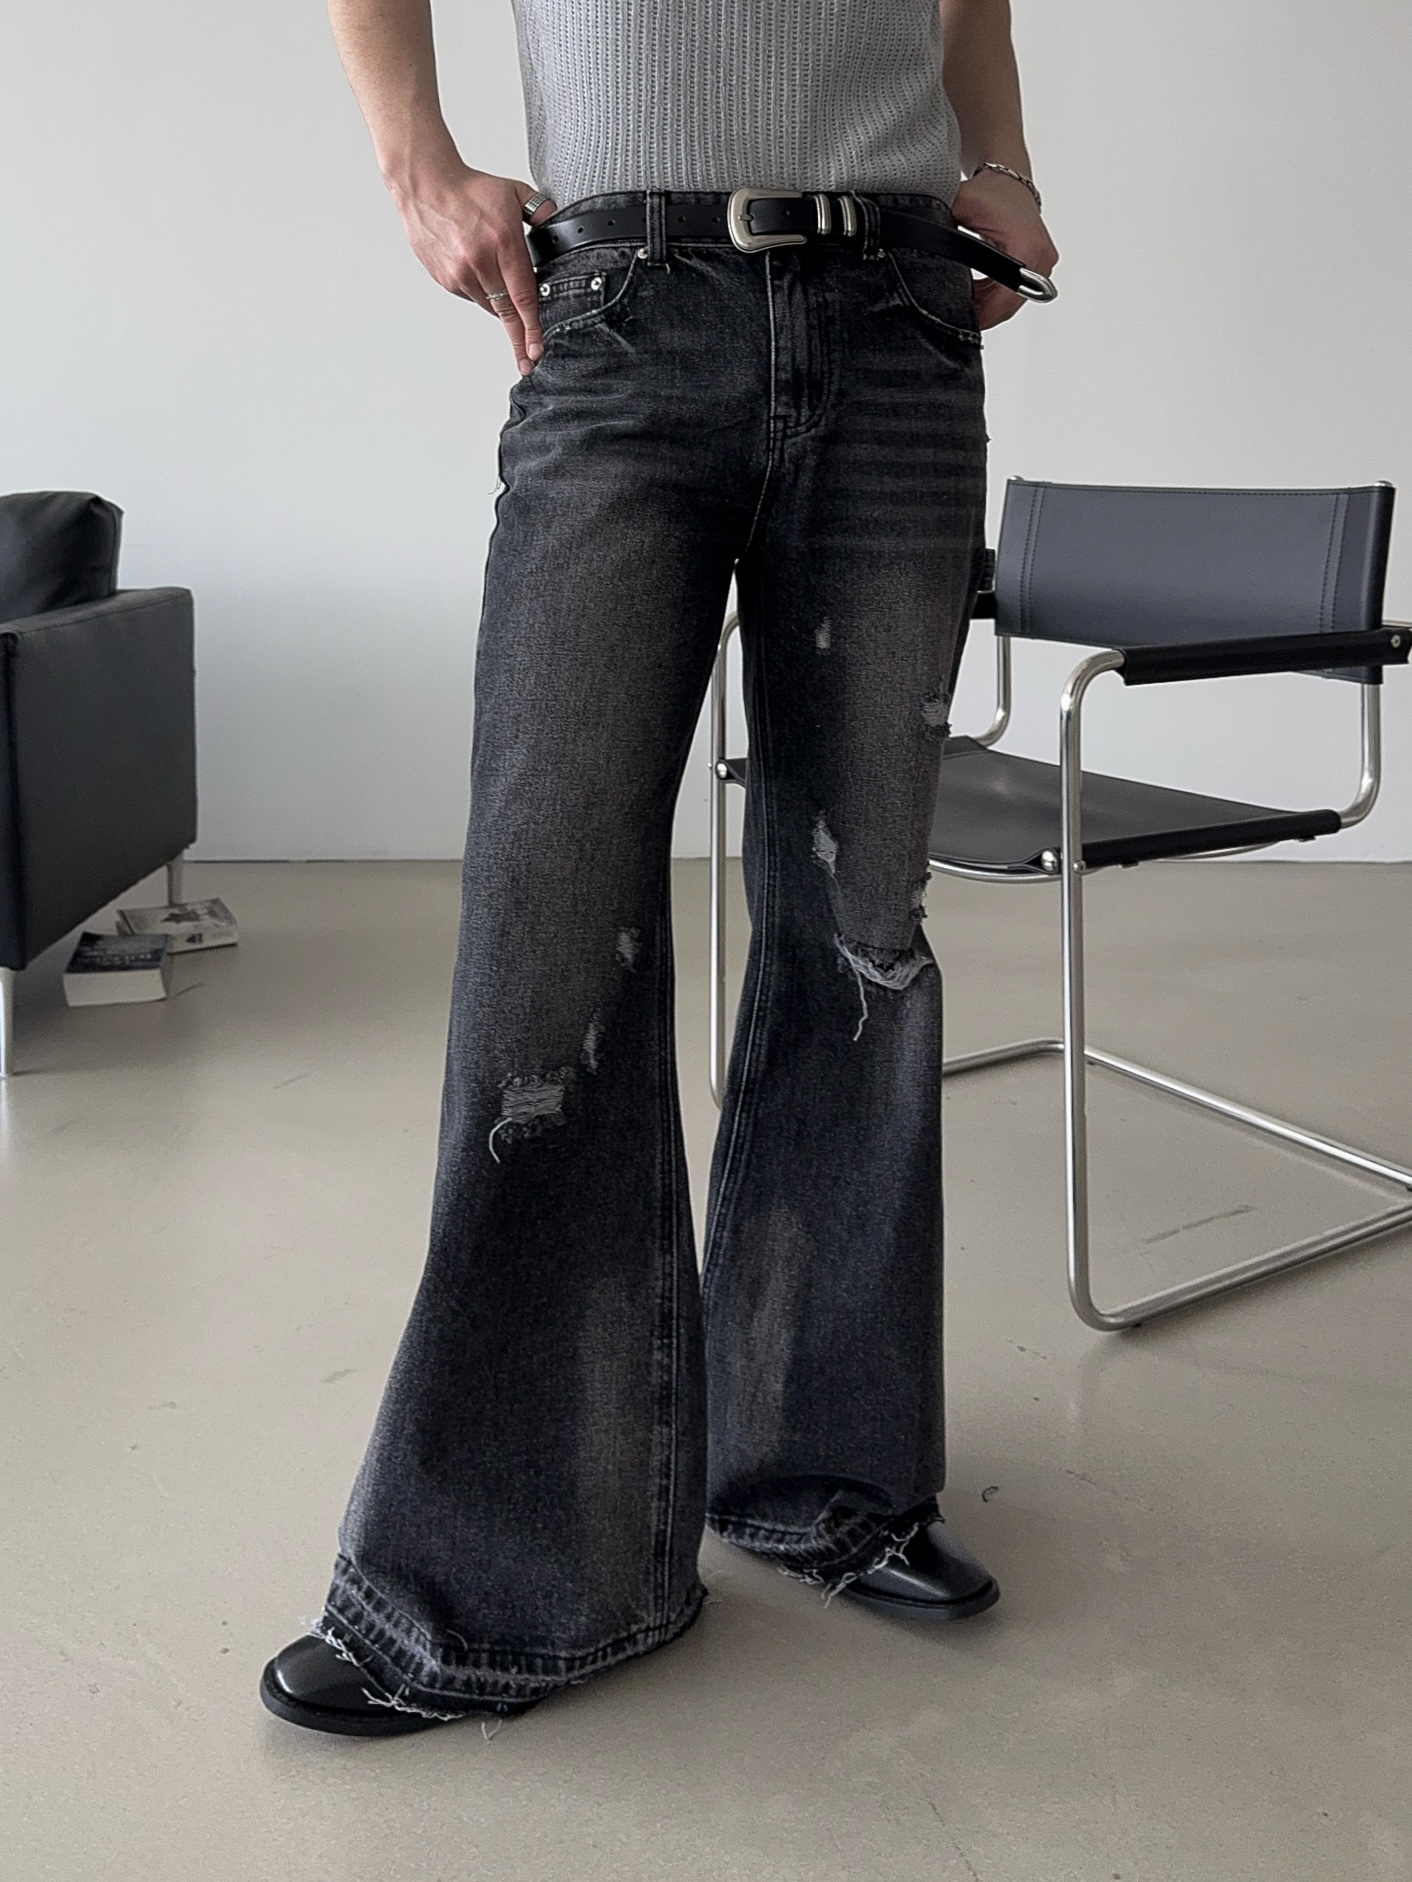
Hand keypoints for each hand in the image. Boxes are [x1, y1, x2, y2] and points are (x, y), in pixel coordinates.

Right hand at [386, 161, 559, 373]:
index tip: (538, 349)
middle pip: (507, 313)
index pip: (524, 296)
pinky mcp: (445, 279)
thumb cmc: (469, 189)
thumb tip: (561, 228)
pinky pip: (471, 296)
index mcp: (502, 242)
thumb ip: (541, 212)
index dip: (533, 327)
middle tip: (528, 361)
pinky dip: (480, 291)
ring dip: (500, 306)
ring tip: (499, 285)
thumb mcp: (514, 192)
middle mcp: (480, 262)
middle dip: (520, 340)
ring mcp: (460, 273)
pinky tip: (478, 271)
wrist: (425, 185)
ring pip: (490, 306)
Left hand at [949, 169, 1057, 329]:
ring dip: (989, 304)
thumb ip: (940, 234)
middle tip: (957, 312)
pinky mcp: (1041, 263)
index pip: (1006, 298)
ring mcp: (1044, 260)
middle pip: (1010, 303)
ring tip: (965, 299)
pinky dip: (997, 294)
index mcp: (1025, 244)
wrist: (1008, 178)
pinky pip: (1019, 291)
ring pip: (1014, 300)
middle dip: (983, 312)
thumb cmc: (986, 192)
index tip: (961, 317)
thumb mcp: (958, 209)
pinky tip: (978, 292)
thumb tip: (919, 255)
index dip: (983, 314)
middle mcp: (1041, 255)